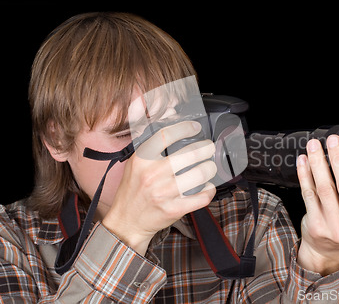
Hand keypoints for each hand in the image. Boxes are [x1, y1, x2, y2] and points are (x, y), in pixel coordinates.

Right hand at [102, 121, 216, 254]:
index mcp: (142, 160)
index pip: (167, 135)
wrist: (126, 221)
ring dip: (210, 168)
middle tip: (209, 148)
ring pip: (201, 174)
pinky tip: (207, 186)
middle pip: (191, 154)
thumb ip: (148, 145)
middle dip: (206, 148)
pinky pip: (202, 196)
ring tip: (209, 166)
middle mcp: (153, 174)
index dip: (185, 128)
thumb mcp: (134, 163)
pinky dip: (209, 189)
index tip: (195, 127)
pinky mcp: (174, 209)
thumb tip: (158, 119)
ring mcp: (165, 193)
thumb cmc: (133, 190)